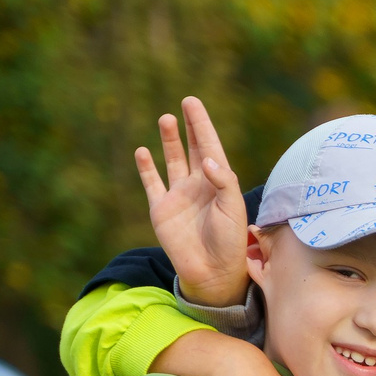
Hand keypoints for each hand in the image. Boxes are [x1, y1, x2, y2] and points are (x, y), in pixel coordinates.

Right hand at [134, 97, 251, 306]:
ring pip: (173, 160)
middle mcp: (199, 185)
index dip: (202, 125)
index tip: (193, 104)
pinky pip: (152, 182)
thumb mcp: (233, 210)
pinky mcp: (161, 208)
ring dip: (169, 141)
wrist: (212, 272)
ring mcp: (179, 195)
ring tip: (166, 119)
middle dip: (189, 127)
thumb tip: (208, 159)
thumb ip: (223, 182)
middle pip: (193, 149)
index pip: (210, 147)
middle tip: (185, 103)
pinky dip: (146, 168)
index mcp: (219, 183)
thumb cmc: (229, 242)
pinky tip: (142, 151)